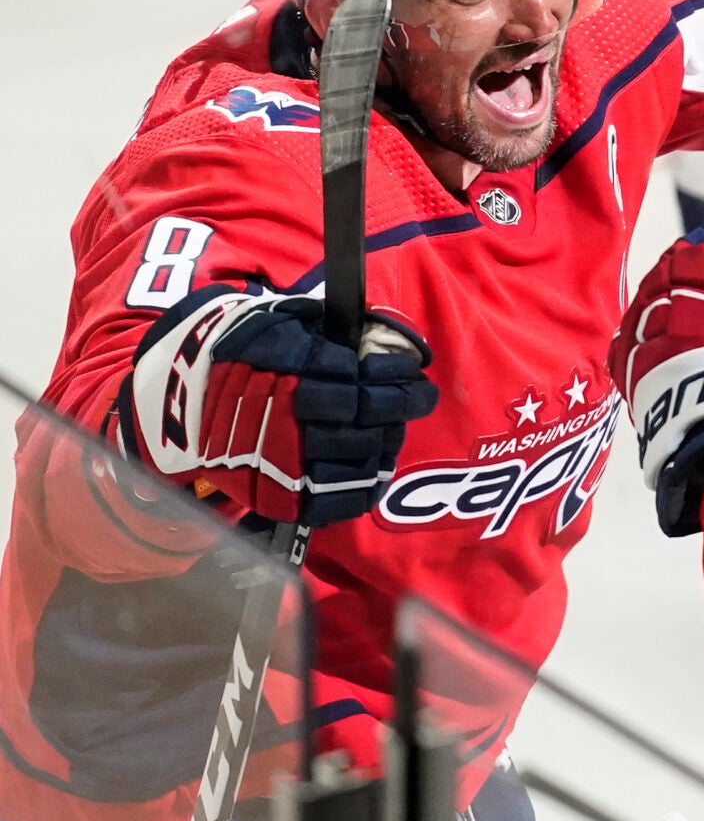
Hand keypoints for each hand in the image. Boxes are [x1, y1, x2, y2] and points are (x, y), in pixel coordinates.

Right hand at [126, 289, 435, 526]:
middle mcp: (285, 416)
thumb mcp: (266, 322)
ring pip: (362, 454)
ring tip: (393, 425)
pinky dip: (367, 482)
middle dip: (401, 402)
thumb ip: (320, 325)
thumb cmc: (225, 358)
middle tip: (420, 396)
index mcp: (282, 368)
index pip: (359, 372)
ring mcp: (283, 462)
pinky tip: (376, 461)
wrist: (166, 413)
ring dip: (387, 438)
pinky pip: (341, 498)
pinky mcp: (281, 498)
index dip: (395, 370)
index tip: (413, 368)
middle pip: (366, 412)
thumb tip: (381, 332)